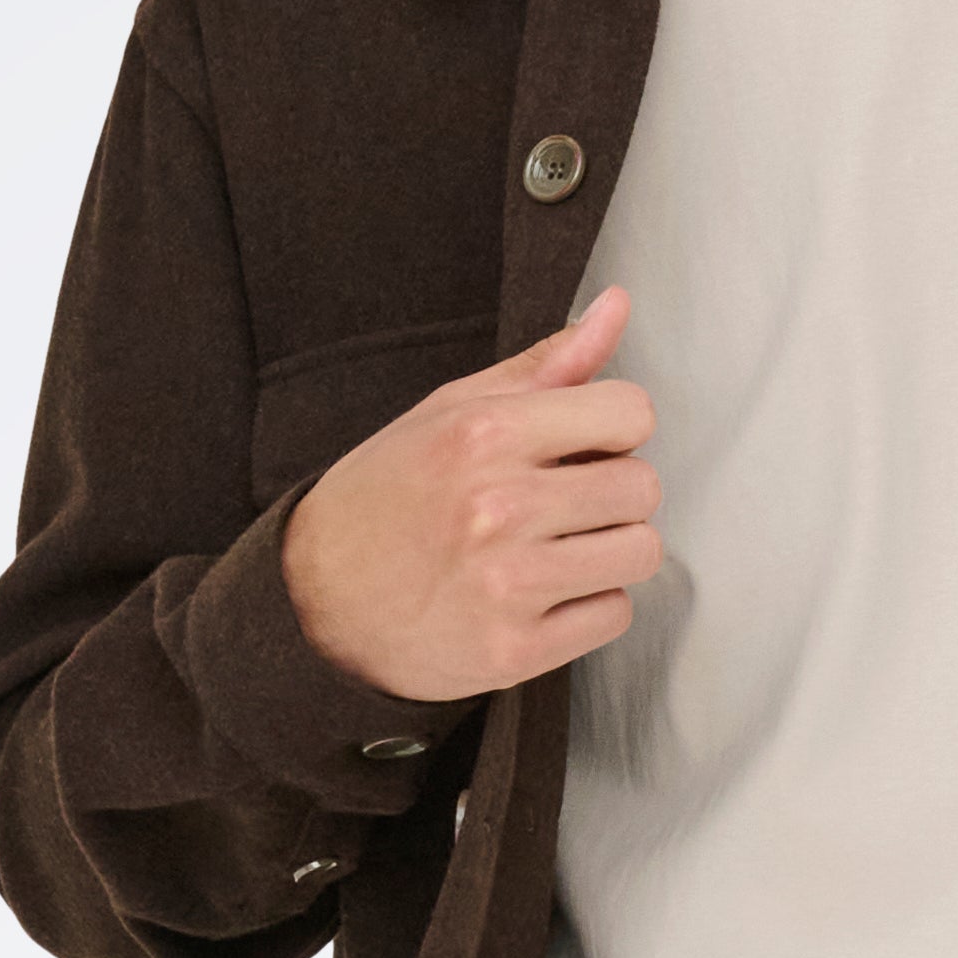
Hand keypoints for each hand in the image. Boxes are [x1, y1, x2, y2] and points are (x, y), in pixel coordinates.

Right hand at [284, 292, 664, 701]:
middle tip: (565, 504)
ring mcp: (507, 584)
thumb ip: (544, 366)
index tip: (582, 447)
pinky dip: (590, 607)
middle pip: (642, 487)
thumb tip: (616, 308)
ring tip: (559, 549)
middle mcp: (497, 506)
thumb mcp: (451, 412)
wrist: (315, 602)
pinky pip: (614, 615)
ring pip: (639, 553)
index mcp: (483, 434)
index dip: (614, 429)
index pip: (630, 413)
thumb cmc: (387, 497)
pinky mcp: (514, 650)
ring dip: (610, 551)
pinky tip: (544, 596)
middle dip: (614, 492)